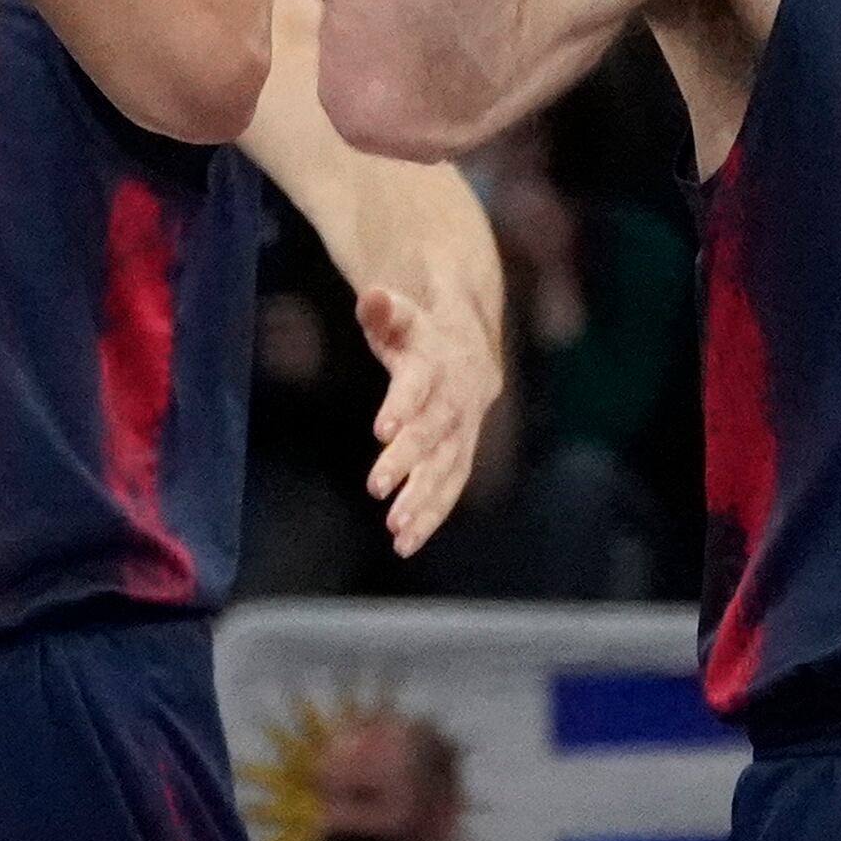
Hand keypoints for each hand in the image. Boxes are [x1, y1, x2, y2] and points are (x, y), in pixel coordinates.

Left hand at [363, 283, 502, 556]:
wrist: (468, 347)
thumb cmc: (419, 331)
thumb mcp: (400, 314)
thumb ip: (384, 309)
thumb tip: (372, 297)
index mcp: (439, 361)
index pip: (420, 384)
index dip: (403, 405)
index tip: (382, 429)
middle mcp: (457, 400)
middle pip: (435, 432)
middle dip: (408, 460)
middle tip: (377, 488)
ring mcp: (463, 431)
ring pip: (447, 467)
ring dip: (424, 500)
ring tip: (396, 530)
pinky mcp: (461, 456)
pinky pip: (450, 488)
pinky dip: (432, 516)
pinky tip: (406, 543)